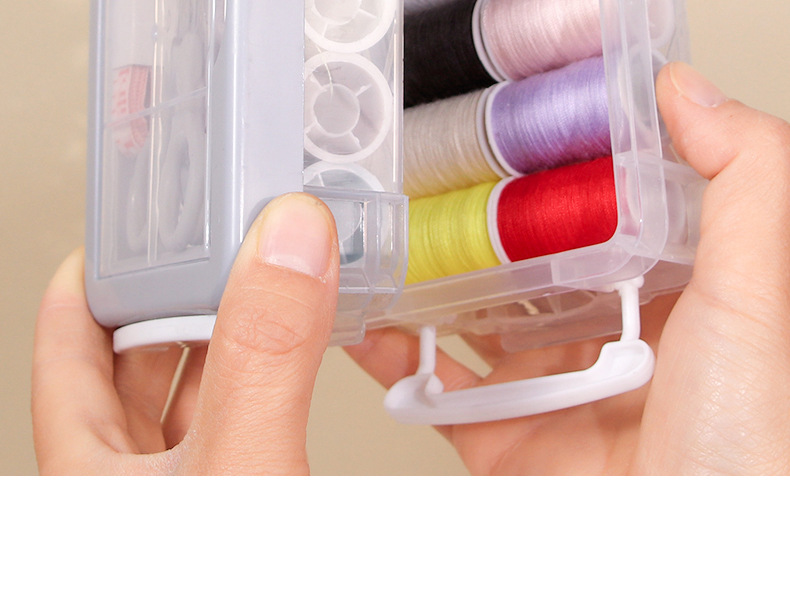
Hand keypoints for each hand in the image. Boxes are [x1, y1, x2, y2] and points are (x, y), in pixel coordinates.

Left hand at [32, 193, 338, 474]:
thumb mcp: (241, 465)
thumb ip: (263, 354)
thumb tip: (289, 241)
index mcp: (91, 467)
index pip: (65, 348)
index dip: (88, 281)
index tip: (121, 234)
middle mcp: (129, 481)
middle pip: (132, 369)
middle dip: (173, 305)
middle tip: (210, 253)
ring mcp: (182, 495)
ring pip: (188, 403)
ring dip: (223, 350)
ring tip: (258, 296)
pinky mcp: (234, 502)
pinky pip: (237, 431)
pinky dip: (261, 394)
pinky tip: (288, 375)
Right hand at [347, 62, 789, 474]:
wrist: (680, 552)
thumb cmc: (737, 442)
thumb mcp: (751, 296)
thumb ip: (743, 187)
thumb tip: (690, 95)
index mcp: (666, 304)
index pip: (604, 224)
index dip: (560, 184)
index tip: (511, 147)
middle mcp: (605, 347)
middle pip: (528, 274)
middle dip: (480, 235)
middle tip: (432, 194)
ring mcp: (549, 396)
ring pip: (474, 330)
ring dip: (429, 293)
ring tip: (391, 249)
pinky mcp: (503, 442)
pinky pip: (437, 397)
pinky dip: (397, 365)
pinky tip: (371, 330)